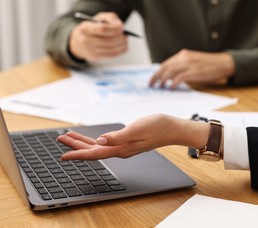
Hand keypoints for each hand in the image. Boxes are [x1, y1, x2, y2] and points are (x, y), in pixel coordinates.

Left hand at [57, 114, 208, 160]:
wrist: (173, 129)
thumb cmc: (158, 127)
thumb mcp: (137, 128)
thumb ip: (118, 137)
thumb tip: (100, 141)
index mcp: (121, 148)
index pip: (95, 153)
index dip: (78, 153)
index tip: (63, 154)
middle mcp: (120, 150)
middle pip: (93, 150)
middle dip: (76, 146)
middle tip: (61, 139)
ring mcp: (124, 147)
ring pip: (98, 146)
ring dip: (83, 142)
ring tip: (70, 137)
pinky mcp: (127, 142)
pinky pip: (106, 143)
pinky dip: (95, 140)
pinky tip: (92, 138)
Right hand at [69, 12, 127, 60]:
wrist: (78, 41)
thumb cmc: (92, 27)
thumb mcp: (99, 18)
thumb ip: (110, 17)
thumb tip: (119, 25)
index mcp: (86, 28)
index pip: (103, 29)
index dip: (115, 29)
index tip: (122, 28)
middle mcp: (86, 40)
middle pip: (108, 41)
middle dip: (120, 38)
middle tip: (126, 35)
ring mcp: (90, 50)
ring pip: (110, 49)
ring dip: (121, 45)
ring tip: (125, 41)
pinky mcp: (94, 57)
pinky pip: (110, 55)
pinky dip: (119, 51)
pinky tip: (123, 47)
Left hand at [149, 49, 234, 88]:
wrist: (223, 63)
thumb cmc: (209, 65)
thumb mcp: (194, 61)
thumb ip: (182, 66)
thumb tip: (170, 77)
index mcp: (183, 54)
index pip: (166, 63)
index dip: (157, 72)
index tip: (152, 79)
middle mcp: (184, 57)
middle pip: (165, 67)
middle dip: (156, 76)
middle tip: (152, 85)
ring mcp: (189, 64)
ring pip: (170, 71)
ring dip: (163, 80)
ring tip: (160, 87)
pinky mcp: (194, 71)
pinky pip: (180, 77)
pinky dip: (174, 83)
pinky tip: (172, 88)